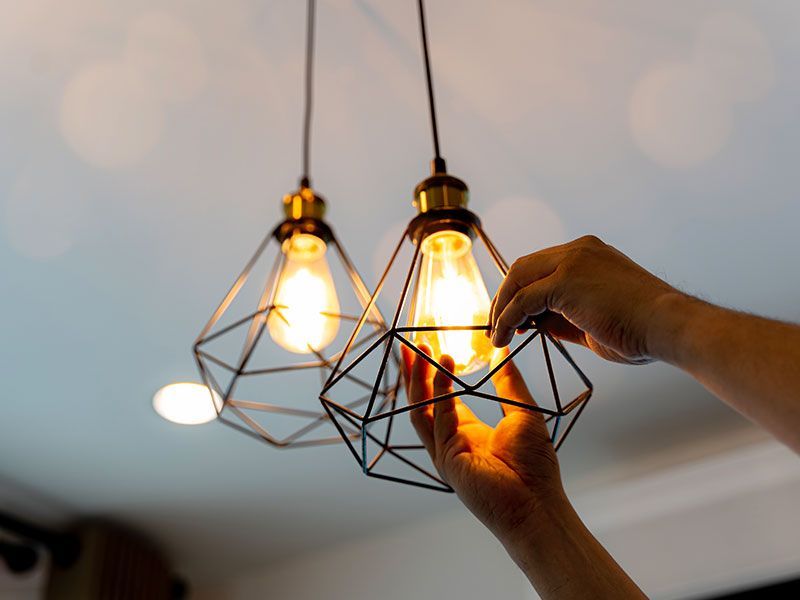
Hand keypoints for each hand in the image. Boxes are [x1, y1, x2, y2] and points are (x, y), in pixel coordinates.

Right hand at [402, 344, 565, 542]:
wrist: (537, 503)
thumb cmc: (535, 467)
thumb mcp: (523, 412)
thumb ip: (509, 382)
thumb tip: (503, 353)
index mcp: (468, 432)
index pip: (442, 399)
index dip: (434, 374)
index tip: (431, 349)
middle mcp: (452, 441)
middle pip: (424, 402)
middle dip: (416, 373)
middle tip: (413, 345)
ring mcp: (446, 452)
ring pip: (422, 410)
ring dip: (418, 380)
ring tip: (419, 352)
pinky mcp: (448, 460)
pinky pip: (439, 421)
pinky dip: (440, 394)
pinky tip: (445, 372)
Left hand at [489, 235, 681, 363]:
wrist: (669, 326)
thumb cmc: (642, 330)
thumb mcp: (593, 320)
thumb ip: (563, 317)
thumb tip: (534, 323)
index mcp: (589, 254)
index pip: (541, 266)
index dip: (521, 291)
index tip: (513, 318)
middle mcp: (578, 250)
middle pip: (524, 267)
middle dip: (505, 296)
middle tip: (496, 325)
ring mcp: (572, 261)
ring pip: (518, 279)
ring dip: (501, 308)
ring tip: (496, 335)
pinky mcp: (565, 280)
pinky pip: (523, 300)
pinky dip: (507, 318)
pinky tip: (503, 338)